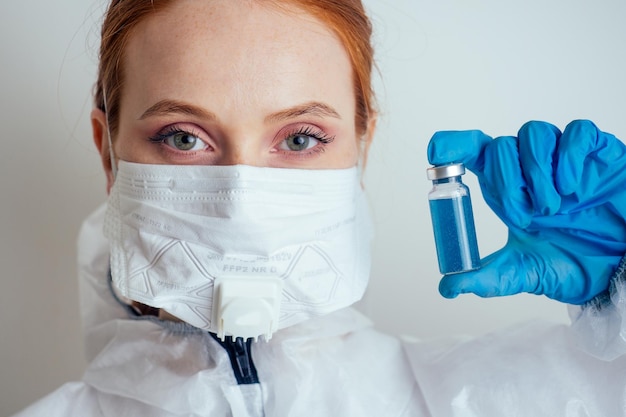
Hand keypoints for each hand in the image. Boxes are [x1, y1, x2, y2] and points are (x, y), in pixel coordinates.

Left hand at [427, 120, 625, 303]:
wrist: (620, 271)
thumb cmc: (573, 264)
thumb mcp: (524, 273)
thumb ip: (487, 278)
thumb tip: (446, 287)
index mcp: (507, 191)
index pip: (474, 154)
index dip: (454, 144)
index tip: (436, 151)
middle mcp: (530, 170)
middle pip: (499, 146)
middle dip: (505, 180)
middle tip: (523, 216)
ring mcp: (563, 159)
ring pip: (534, 134)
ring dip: (535, 170)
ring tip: (551, 208)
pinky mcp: (597, 154)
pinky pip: (577, 133)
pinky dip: (569, 156)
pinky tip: (573, 188)